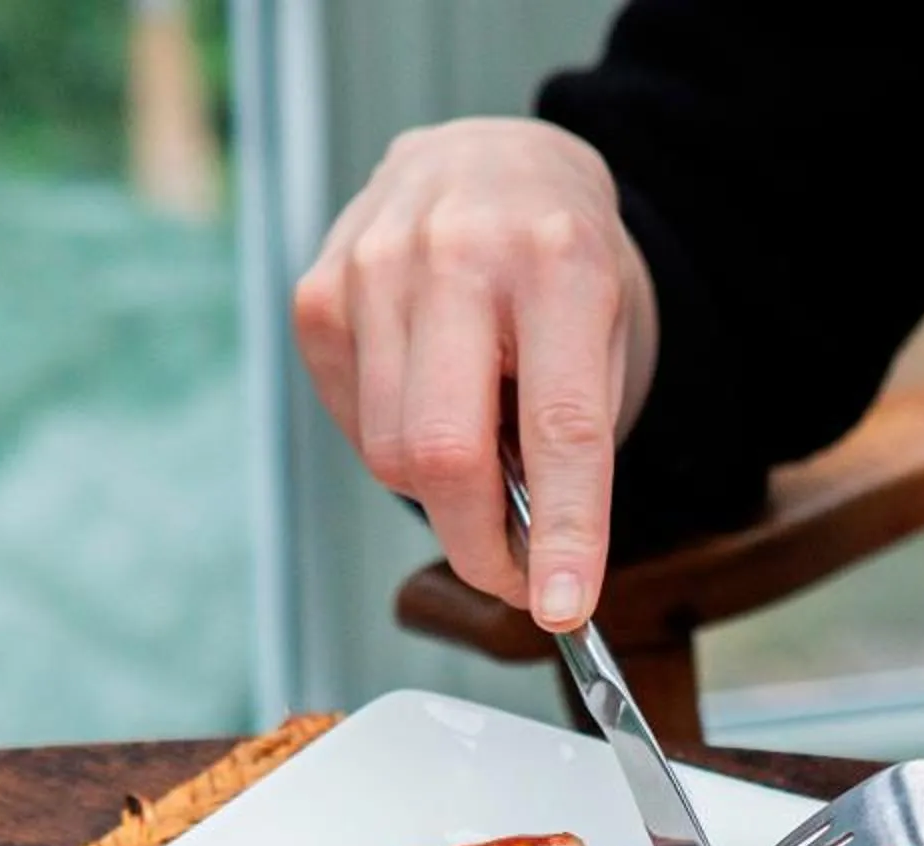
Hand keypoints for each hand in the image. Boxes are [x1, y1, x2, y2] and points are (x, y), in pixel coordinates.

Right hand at [292, 117, 660, 629]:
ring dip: (443, 494)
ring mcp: (371, 268)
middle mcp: (455, 253)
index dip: (563, 532)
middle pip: (446, 456)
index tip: (563, 607)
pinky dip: (397, 448)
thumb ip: (573, 435)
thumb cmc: (557, 262)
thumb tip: (533, 559)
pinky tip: (431, 401)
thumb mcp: (605, 330)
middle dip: (481, 544)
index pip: (558, 429)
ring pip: (393, 456)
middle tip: (516, 573)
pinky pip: (356, 428)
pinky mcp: (317, 294)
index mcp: (555, 261)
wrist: (491, 161)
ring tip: (483, 449)